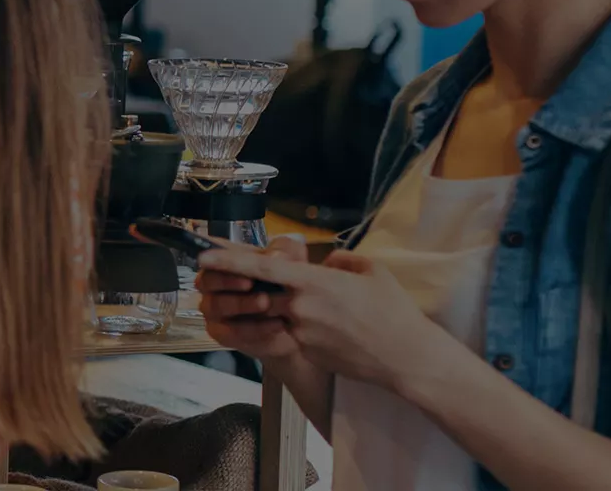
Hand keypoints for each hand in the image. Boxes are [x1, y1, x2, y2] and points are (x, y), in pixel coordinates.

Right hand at [196, 235, 304, 361]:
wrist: (299, 322)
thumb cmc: (287, 284)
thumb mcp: (293, 261)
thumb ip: (285, 251)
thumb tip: (274, 255)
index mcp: (224, 261)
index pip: (211, 254)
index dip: (218, 258)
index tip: (233, 260)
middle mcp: (213, 285)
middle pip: (206, 280)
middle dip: (227, 281)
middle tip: (249, 282)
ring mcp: (214, 310)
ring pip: (216, 306)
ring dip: (241, 304)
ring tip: (266, 303)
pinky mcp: (223, 333)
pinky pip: (231, 332)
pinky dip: (254, 328)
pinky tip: (276, 325)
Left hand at [197, 234, 461, 389]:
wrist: (407, 357)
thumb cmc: (394, 311)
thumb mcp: (372, 271)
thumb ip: (342, 260)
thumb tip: (325, 262)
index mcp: (314, 282)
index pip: (260, 268)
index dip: (228, 260)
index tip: (203, 253)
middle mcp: (301, 308)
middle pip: (257, 294)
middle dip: (245, 289)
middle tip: (238, 281)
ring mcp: (301, 333)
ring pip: (271, 317)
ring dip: (270, 311)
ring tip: (290, 306)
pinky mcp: (306, 353)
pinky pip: (288, 336)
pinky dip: (292, 329)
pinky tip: (317, 329)